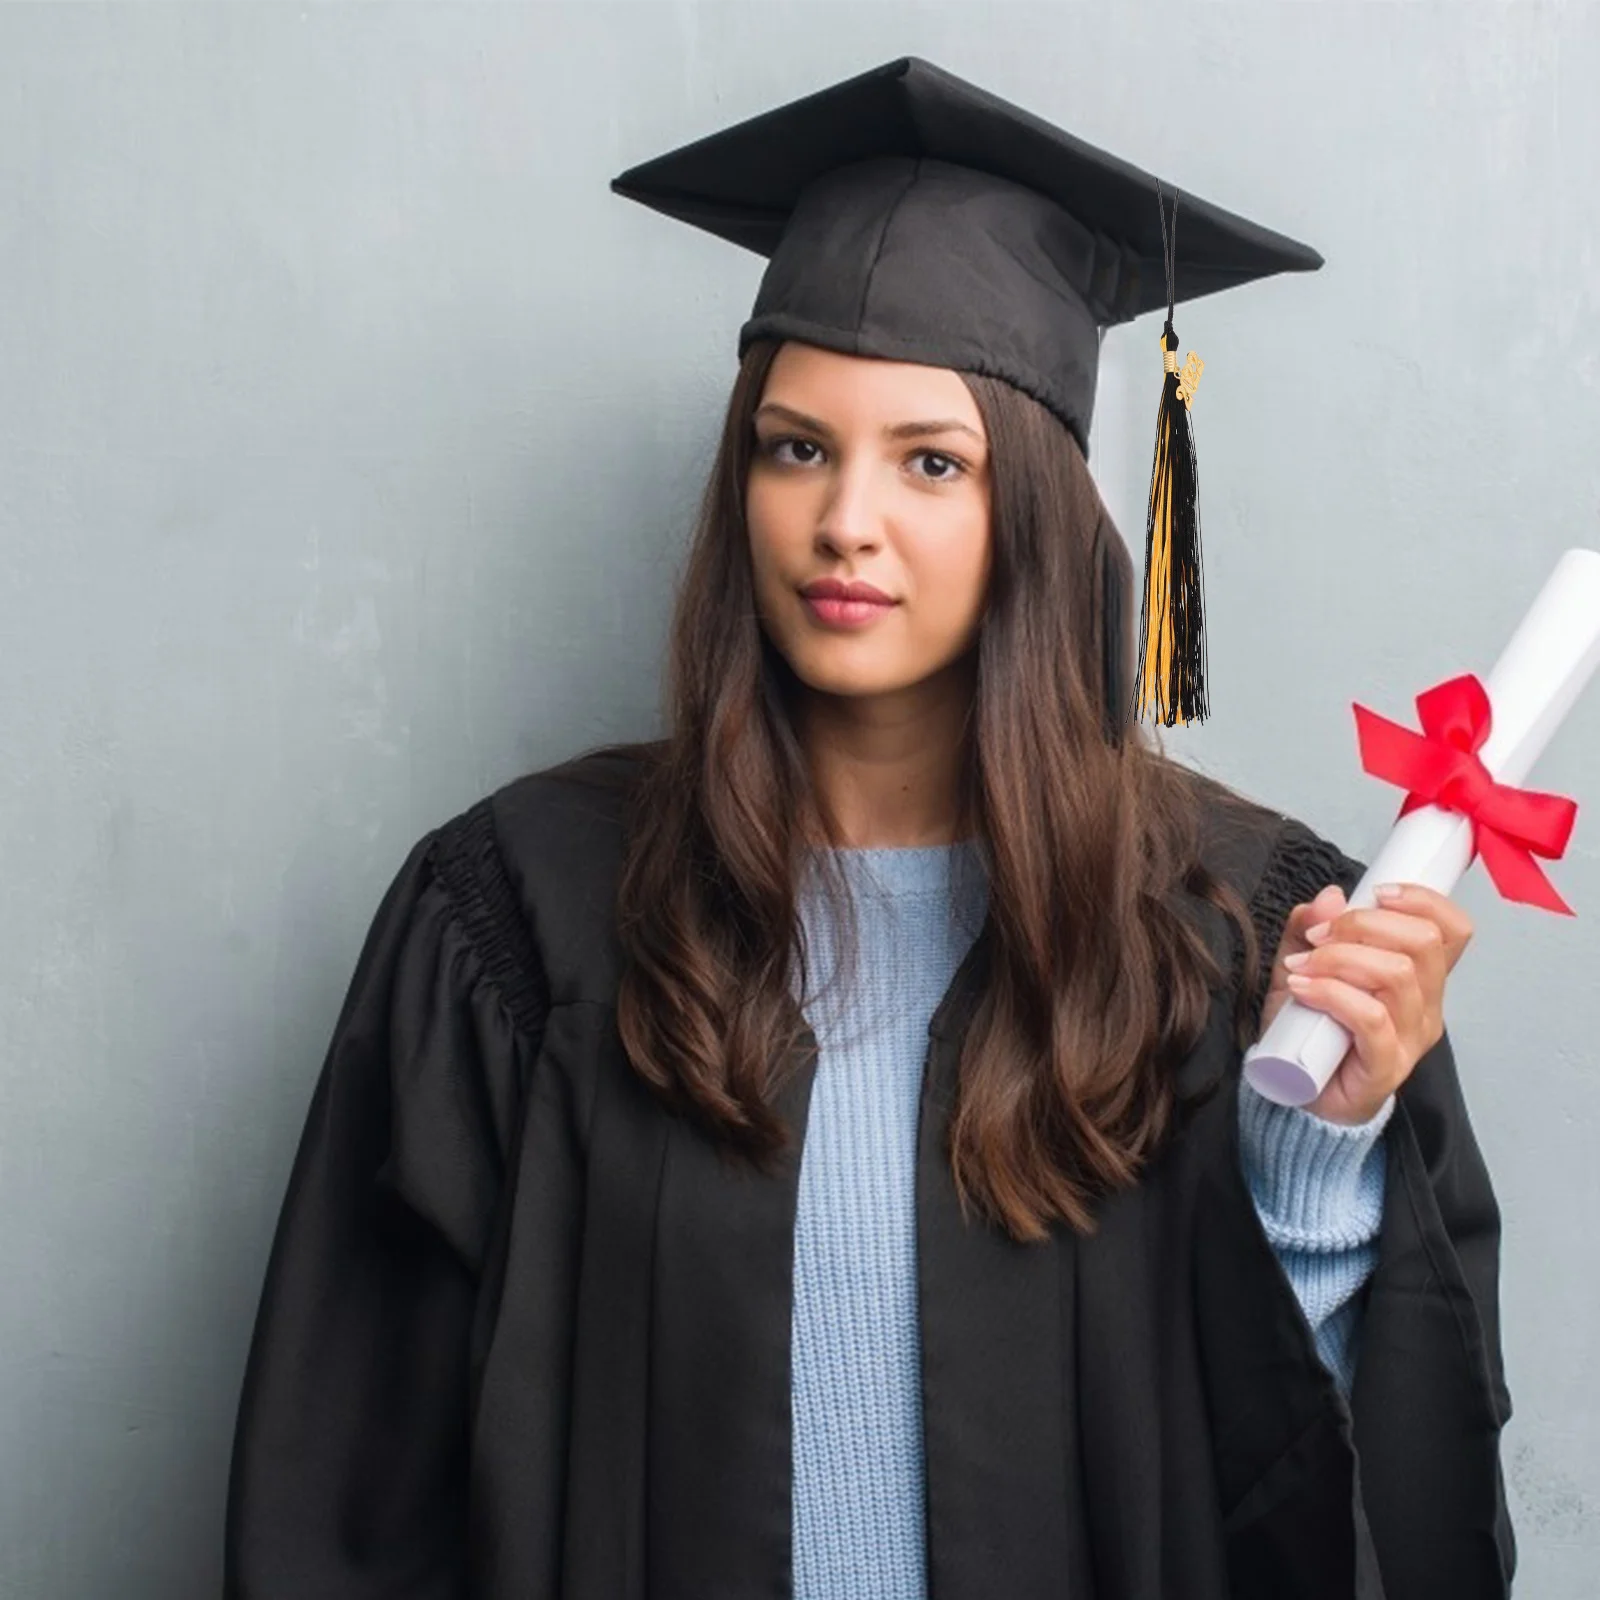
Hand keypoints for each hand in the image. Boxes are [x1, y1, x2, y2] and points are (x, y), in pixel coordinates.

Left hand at [1257, 880, 1474, 1124]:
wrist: (1297, 1090)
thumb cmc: (1309, 1028)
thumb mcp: (1302, 965)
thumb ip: (1309, 929)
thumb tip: (1328, 896)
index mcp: (1419, 976)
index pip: (1452, 930)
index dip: (1424, 901)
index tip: (1376, 892)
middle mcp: (1425, 1005)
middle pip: (1424, 943)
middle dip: (1364, 925)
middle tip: (1318, 937)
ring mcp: (1411, 1037)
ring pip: (1398, 975)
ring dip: (1341, 958)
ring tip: (1301, 965)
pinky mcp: (1388, 1065)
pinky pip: (1371, 1017)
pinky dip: (1332, 993)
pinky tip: (1302, 989)